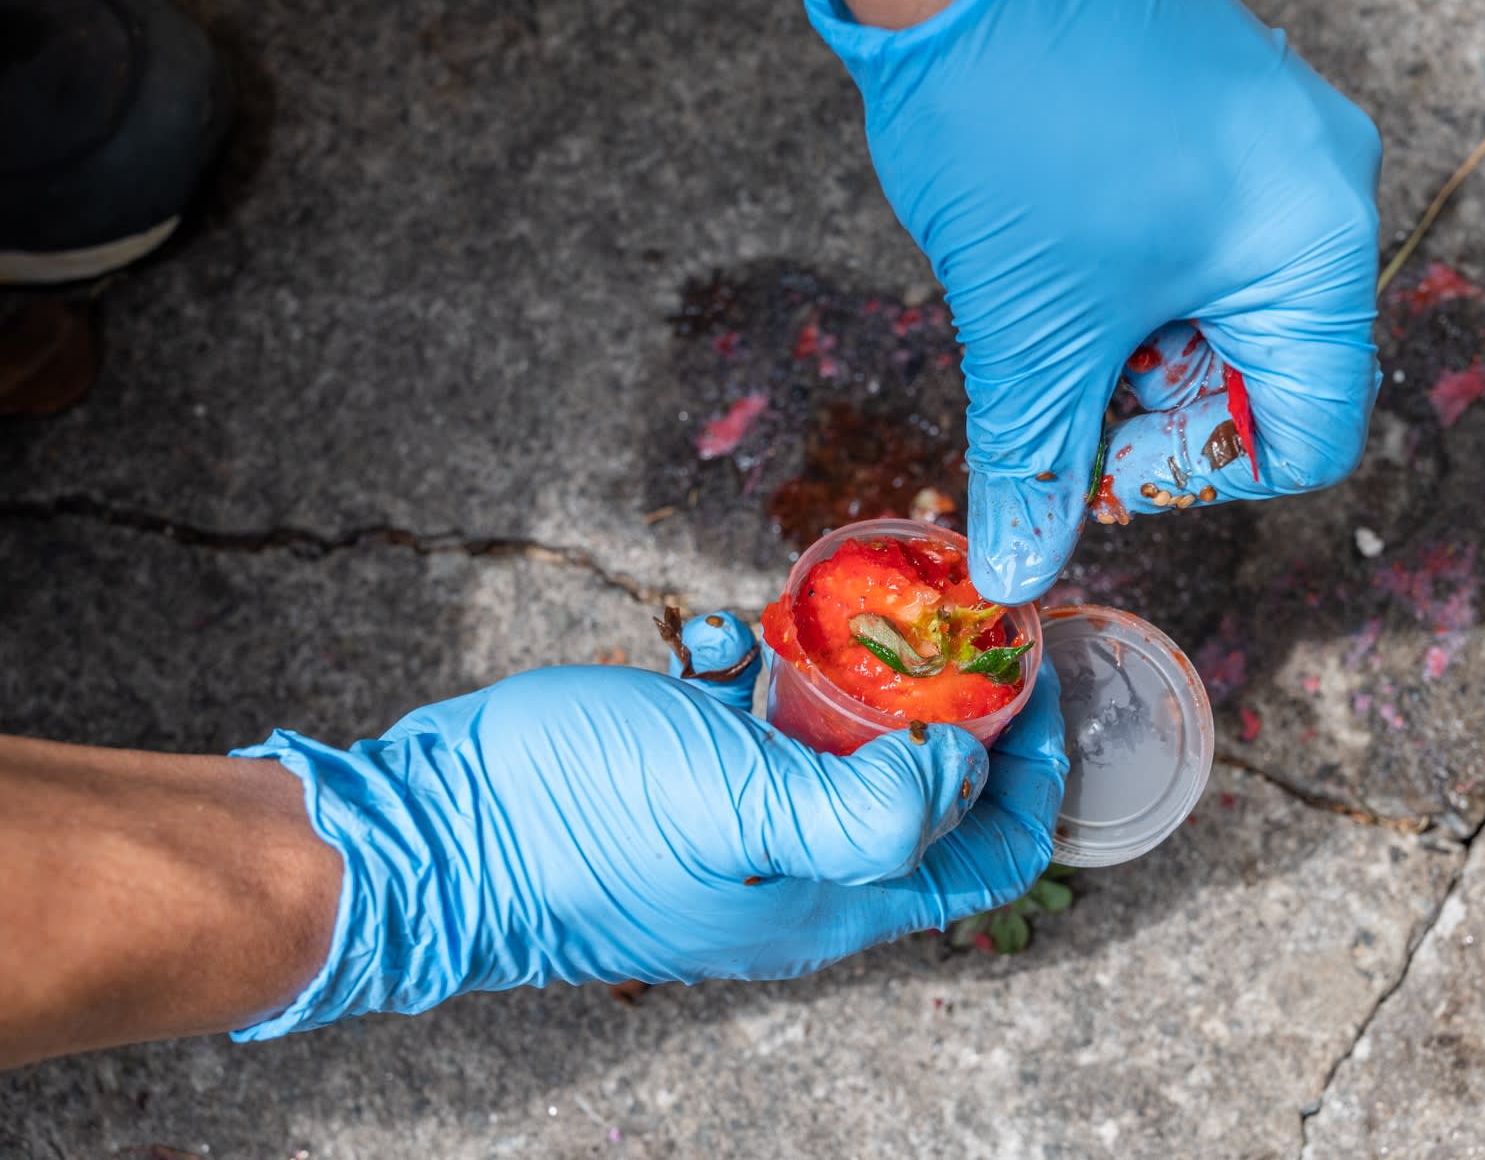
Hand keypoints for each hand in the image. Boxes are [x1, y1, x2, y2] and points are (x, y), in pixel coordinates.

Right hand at [231, 613, 1067, 1038]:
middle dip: (947, 702)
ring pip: (839, 743)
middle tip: (949, 610)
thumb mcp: (746, 807)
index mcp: (834, 900)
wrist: (431, 829)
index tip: (1033, 670)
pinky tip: (719, 636)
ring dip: (850, 675)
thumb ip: (872, 808)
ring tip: (838, 604)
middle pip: (923, 791)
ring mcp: (740, 825)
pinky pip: (752, 719)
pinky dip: (753, 669)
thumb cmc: (583, 823)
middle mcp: (801, 872)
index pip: (989, 855)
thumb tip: (965, 769)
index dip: (1031, 770)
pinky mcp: (684, 778)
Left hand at [812, 0, 1381, 601]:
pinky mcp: (1221, 118)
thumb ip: (1036, 459)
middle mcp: (1325, 195)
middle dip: (1150, 411)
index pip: (1306, 440)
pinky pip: (1199, 247)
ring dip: (1130, 349)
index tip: (1091, 458)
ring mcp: (1277, 147)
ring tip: (1045, 317)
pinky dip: (1129, 286)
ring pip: (1223, 315)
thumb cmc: (1013, 120)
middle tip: (1054, 392)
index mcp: (1316, 249)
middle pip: (1265, 380)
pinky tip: (1057, 266)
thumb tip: (1021, 570)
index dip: (1189, 479)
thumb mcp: (1028, 322)